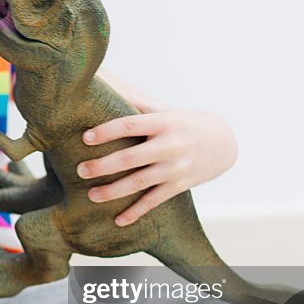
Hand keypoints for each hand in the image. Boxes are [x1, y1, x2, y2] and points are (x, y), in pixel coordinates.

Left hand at [75, 87, 237, 226]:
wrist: (223, 143)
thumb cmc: (183, 123)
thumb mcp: (164, 110)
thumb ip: (136, 103)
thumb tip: (102, 83)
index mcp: (162, 122)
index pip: (129, 125)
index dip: (106, 132)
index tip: (85, 138)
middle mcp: (169, 145)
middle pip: (130, 157)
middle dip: (103, 166)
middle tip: (80, 170)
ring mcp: (175, 168)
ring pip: (140, 182)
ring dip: (113, 191)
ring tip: (91, 195)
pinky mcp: (179, 186)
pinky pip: (154, 201)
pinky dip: (136, 212)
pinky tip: (118, 221)